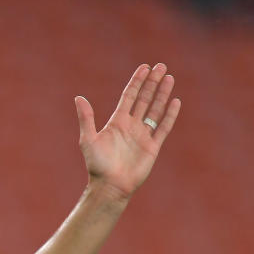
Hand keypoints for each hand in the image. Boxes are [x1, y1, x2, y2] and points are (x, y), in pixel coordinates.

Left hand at [76, 63, 179, 198]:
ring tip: (169, 77)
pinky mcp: (152, 147)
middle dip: (152, 82)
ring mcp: (143, 135)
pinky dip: (169, 114)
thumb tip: (78, 97)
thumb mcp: (88, 139)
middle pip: (145, 99)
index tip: (145, 67)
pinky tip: (175, 101)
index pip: (129, 96)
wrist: (110, 187)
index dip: (137, 81)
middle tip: (161, 66)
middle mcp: (131, 126)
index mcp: (117, 122)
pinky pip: (163, 127)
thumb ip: (86, 118)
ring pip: (156, 110)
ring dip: (162, 94)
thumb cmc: (97, 165)